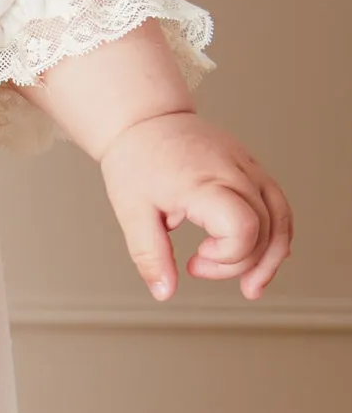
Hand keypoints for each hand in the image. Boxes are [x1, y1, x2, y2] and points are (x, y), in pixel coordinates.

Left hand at [99, 112, 292, 301]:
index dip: (228, 256)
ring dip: (271, 258)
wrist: (146, 120)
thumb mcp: (131, 212)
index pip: (243, 227)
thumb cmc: (136, 160)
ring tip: (251, 286)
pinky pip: (279, 205)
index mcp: (203, 183)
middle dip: (239, 264)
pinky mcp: (253, 169)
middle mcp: (235, 173)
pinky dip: (277, 235)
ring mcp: (249, 169)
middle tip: (198, 266)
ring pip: (282, 218)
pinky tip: (264, 258)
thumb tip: (164, 293)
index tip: (195, 259)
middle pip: (265, 230)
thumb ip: (150, 255)